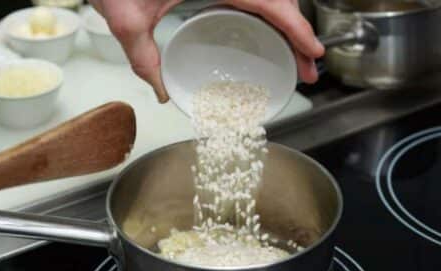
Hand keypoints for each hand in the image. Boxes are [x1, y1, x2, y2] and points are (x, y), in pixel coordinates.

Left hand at [90, 0, 323, 102]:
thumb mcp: (126, 18)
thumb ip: (142, 57)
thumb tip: (161, 91)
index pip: (270, 2)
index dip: (297, 27)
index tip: (315, 52)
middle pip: (278, 0)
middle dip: (299, 34)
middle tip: (308, 70)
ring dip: (288, 25)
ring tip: (297, 58)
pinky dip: (270, 15)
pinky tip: (271, 35)